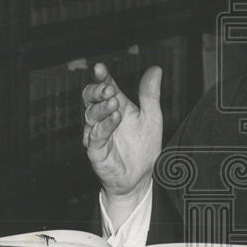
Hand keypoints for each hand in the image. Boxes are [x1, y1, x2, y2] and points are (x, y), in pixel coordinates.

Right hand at [82, 62, 162, 223]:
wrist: (141, 178)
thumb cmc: (143, 147)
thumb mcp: (152, 117)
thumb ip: (150, 94)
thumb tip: (156, 69)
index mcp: (114, 106)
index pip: (104, 87)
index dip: (101, 77)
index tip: (100, 68)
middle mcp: (102, 118)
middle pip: (90, 99)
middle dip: (97, 91)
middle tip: (109, 87)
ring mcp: (97, 134)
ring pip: (91, 115)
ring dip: (102, 107)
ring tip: (114, 101)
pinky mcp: (96, 151)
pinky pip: (96, 136)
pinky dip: (105, 126)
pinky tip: (115, 118)